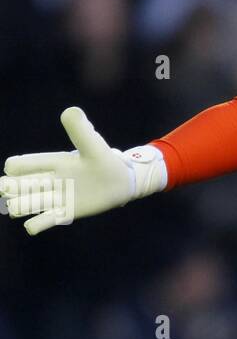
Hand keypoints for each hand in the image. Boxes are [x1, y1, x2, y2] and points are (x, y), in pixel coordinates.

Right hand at [0, 108, 162, 234]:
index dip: (19, 166)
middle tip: (3, 190)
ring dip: (21, 205)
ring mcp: (59, 197)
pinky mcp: (68, 211)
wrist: (122, 181)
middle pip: (24, 184)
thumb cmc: (106, 160)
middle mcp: (52, 180)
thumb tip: (70, 111)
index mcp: (54, 162)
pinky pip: (49, 219)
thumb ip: (80, 130)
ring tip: (13, 209)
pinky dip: (38, 224)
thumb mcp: (93, 145)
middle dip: (10, 187)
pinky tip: (30, 227)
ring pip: (33, 202)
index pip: (28, 164)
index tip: (13, 169)